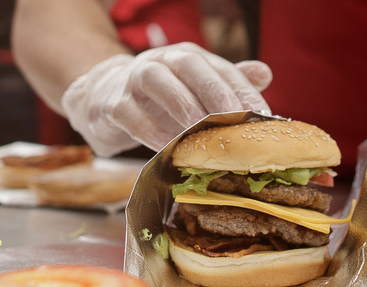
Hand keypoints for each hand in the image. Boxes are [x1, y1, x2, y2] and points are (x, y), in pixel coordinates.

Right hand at [61, 42, 271, 156]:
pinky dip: (151, 132)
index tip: (262, 116)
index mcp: (188, 58)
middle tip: (233, 118)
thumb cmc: (158, 98)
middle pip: (190, 66)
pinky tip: (168, 148)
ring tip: (200, 131)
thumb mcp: (192, 89)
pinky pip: (132, 115)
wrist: (101, 98)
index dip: (243, 90)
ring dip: (181, 106)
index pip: (220, 68)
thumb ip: (226, 82)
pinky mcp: (113, 104)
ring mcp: (134, 80)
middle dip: (214, 91)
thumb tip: (265, 74)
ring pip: (158, 82)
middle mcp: (163, 61)